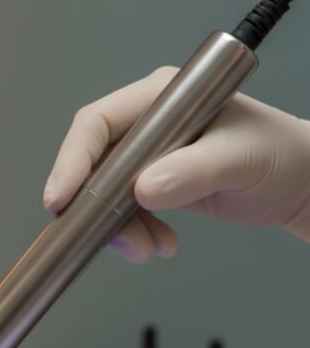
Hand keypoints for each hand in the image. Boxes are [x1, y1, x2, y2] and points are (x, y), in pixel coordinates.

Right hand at [43, 66, 309, 262]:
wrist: (298, 182)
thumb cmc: (278, 154)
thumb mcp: (240, 159)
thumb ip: (195, 170)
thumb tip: (144, 189)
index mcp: (162, 98)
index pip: (97, 124)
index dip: (73, 160)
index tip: (62, 199)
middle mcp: (147, 123)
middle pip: (93, 162)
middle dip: (97, 205)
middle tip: (111, 238)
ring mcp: (147, 154)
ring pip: (104, 193)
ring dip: (118, 227)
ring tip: (148, 249)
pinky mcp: (151, 180)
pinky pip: (122, 209)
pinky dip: (133, 232)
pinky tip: (159, 243)